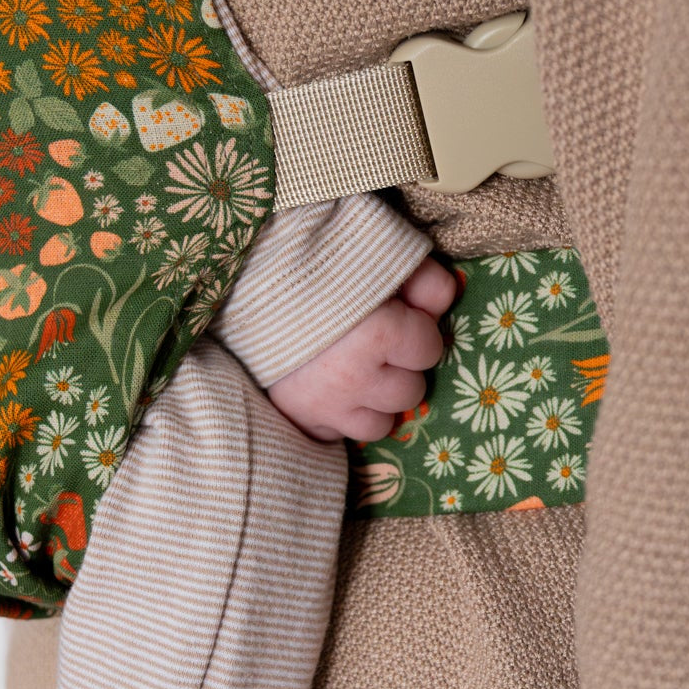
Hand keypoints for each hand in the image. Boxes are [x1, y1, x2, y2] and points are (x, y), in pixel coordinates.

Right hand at [267, 256, 457, 443]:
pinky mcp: (299, 420)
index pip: (429, 349)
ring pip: (380, 424)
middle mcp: (355, 379)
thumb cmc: (315, 259)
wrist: (242, 280)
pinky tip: (329, 388)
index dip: (417, 330)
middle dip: (399, 368)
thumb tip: (446, 299)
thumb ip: (421, 278)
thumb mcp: (376, 253)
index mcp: (377, 334)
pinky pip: (339, 435)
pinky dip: (340, 416)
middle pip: (410, 392)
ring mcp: (326, 406)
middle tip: (374, 343)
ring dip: (374, 400)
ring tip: (355, 369)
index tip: (396, 316)